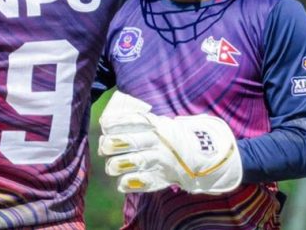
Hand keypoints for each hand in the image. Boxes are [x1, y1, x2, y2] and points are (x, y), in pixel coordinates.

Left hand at [97, 91, 242, 194]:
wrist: (201, 155)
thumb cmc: (167, 137)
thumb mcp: (157, 123)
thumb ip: (135, 120)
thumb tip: (104, 121)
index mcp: (155, 125)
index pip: (132, 120)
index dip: (115, 123)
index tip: (104, 125)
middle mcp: (158, 142)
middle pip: (130, 141)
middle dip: (111, 144)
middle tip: (105, 147)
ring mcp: (160, 160)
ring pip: (135, 162)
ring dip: (117, 165)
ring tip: (112, 166)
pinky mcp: (162, 177)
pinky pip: (143, 182)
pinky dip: (129, 183)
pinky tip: (122, 182)